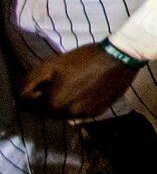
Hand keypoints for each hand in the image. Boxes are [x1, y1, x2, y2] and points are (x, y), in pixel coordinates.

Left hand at [20, 43, 136, 119]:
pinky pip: (79, 113)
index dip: (30, 94)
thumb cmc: (84, 58)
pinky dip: (77, 105)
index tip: (38, 84)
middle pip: (45, 112)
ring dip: (61, 104)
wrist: (119, 58)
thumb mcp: (52, 64)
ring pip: (62, 114)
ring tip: (71, 88)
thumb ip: (31, 81)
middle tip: (54, 85)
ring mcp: (83, 116)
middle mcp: (66, 114)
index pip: (28, 106)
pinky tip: (85, 91)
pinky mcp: (97, 113)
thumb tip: (20, 94)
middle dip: (45, 101)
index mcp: (52, 103)